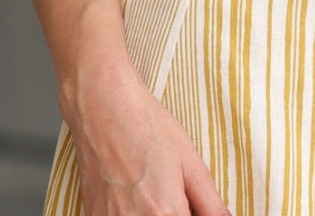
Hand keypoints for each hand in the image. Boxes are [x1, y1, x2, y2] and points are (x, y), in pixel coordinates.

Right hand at [66, 59, 230, 215]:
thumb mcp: (191, 163)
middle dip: (176, 212)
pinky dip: (132, 212)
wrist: (103, 109)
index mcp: (165, 213)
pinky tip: (133, 192)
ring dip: (154, 212)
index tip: (189, 203)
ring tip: (152, 189)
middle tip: (172, 192)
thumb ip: (210, 204)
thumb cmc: (148, 129)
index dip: (190, 213)